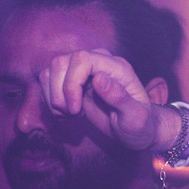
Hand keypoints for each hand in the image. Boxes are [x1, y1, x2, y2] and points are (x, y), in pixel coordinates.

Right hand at [37, 49, 174, 152]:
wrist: (136, 131)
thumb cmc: (140, 125)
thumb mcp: (136, 118)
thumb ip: (120, 98)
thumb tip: (99, 78)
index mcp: (116, 67)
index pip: (82, 58)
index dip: (71, 83)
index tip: (76, 110)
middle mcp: (98, 63)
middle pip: (61, 63)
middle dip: (60, 93)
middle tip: (73, 115)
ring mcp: (84, 70)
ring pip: (50, 71)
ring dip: (54, 98)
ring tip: (72, 115)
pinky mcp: (73, 81)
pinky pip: (48, 82)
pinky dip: (51, 101)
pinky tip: (67, 114)